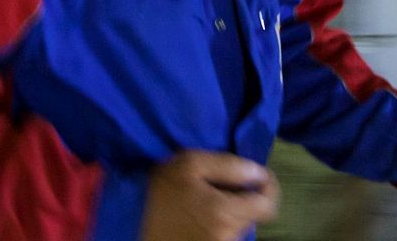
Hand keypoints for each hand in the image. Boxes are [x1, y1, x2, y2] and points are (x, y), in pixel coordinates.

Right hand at [138, 150, 279, 240]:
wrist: (127, 220)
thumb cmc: (159, 189)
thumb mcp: (191, 164)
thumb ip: (229, 166)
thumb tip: (258, 173)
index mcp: (225, 212)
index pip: (268, 206)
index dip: (269, 188)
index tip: (258, 178)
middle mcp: (226, 236)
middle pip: (254, 216)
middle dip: (246, 199)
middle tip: (225, 185)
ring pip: (239, 228)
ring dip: (233, 212)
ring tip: (209, 199)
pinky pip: (225, 236)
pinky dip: (221, 224)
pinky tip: (202, 215)